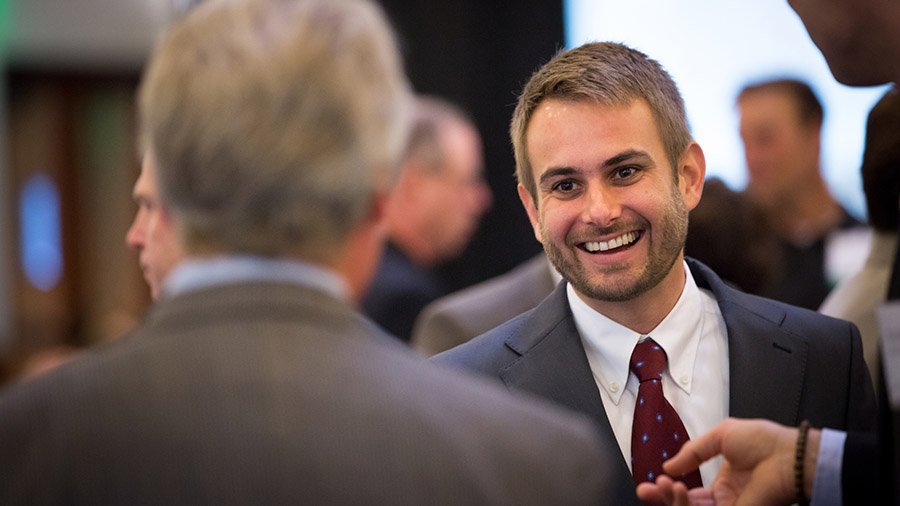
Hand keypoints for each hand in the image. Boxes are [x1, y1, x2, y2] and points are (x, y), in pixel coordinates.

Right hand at [635, 418, 817, 505]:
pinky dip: (686, 505)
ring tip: (662, 485)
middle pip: (686, 505)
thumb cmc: (764, 441)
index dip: (669, 488)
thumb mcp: (720, 436)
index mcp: (724, 483)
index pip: (690, 492)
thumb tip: (668, 465)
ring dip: (672, 500)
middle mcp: (725, 499)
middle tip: (645, 489)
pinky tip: (677, 490)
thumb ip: (692, 452)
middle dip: (662, 498)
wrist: (787, 455)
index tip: (653, 480)